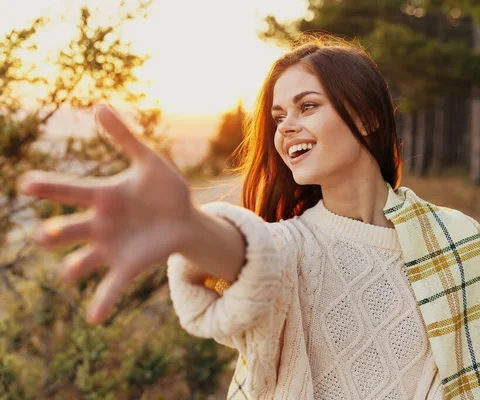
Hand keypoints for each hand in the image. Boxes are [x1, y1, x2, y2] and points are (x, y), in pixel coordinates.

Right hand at [18, 104, 193, 325]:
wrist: (185, 217)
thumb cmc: (163, 188)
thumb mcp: (148, 161)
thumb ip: (125, 137)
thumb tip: (99, 105)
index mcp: (102, 196)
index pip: (70, 191)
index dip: (49, 187)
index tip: (27, 184)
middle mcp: (98, 225)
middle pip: (68, 229)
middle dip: (54, 233)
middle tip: (44, 235)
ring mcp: (110, 248)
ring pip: (82, 260)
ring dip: (73, 267)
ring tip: (70, 270)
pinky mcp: (128, 267)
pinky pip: (111, 287)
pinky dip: (102, 302)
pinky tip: (93, 318)